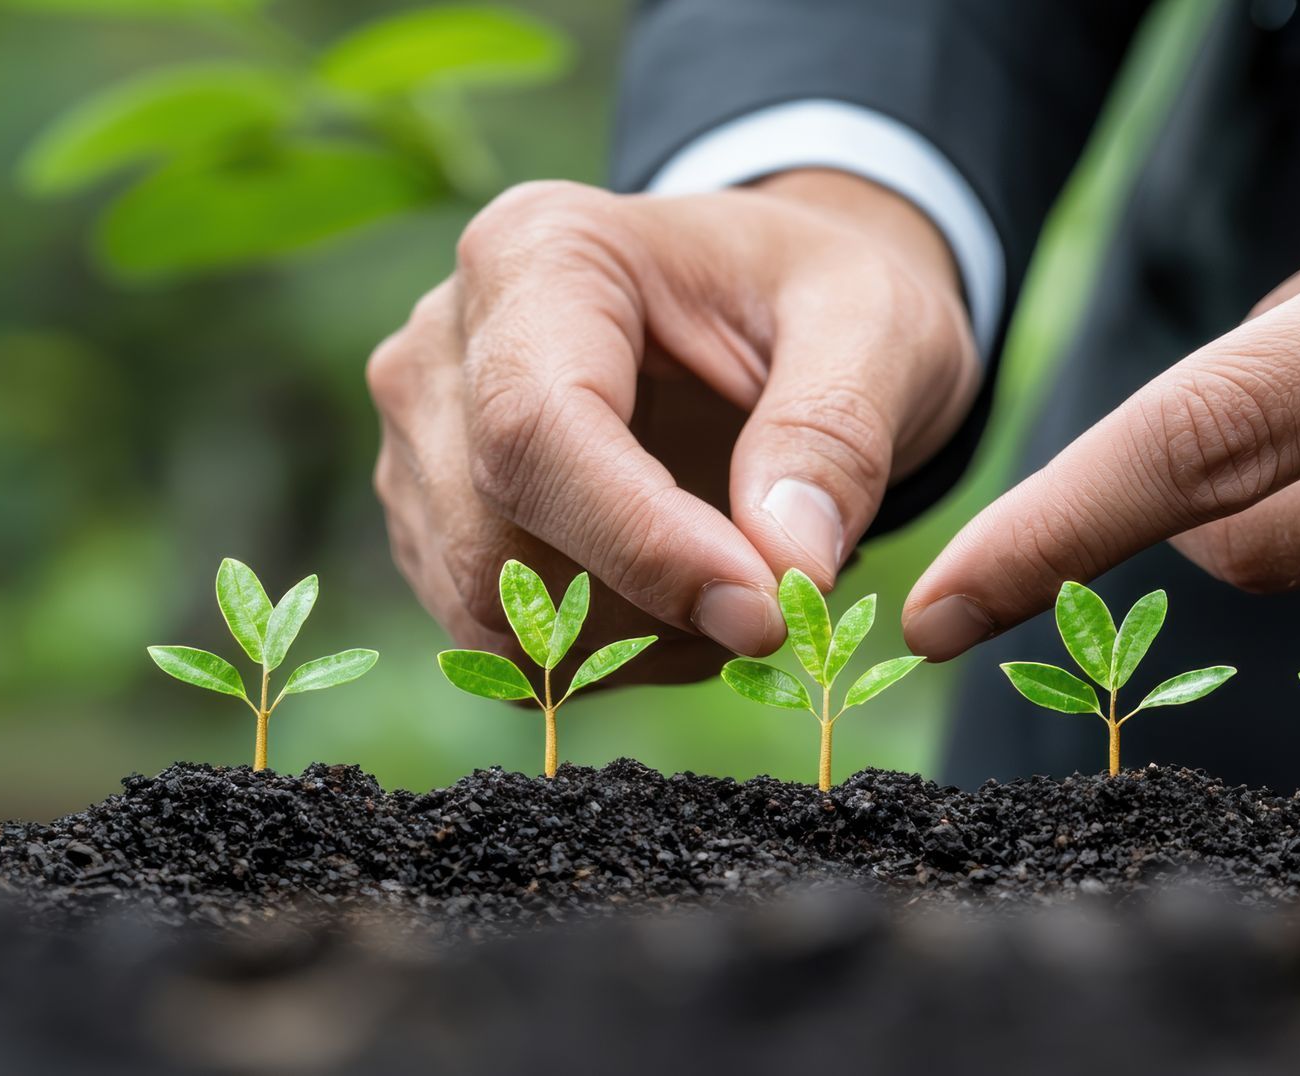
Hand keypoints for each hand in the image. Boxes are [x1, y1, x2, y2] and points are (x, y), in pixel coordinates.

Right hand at [370, 172, 978, 680]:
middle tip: (782, 600)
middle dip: (651, 607)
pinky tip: (688, 599)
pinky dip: (609, 653)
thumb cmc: (820, 298)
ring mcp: (423, 438)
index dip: (643, 543)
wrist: (779, 309)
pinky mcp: (436, 521)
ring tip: (742, 579)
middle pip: (495, 541)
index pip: (536, 430)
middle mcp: (445, 343)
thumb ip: (838, 434)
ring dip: (636, 639)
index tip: (764, 611)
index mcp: (541, 252)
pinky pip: (504, 640)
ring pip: (490, 610)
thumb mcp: (876, 326)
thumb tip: (788, 567)